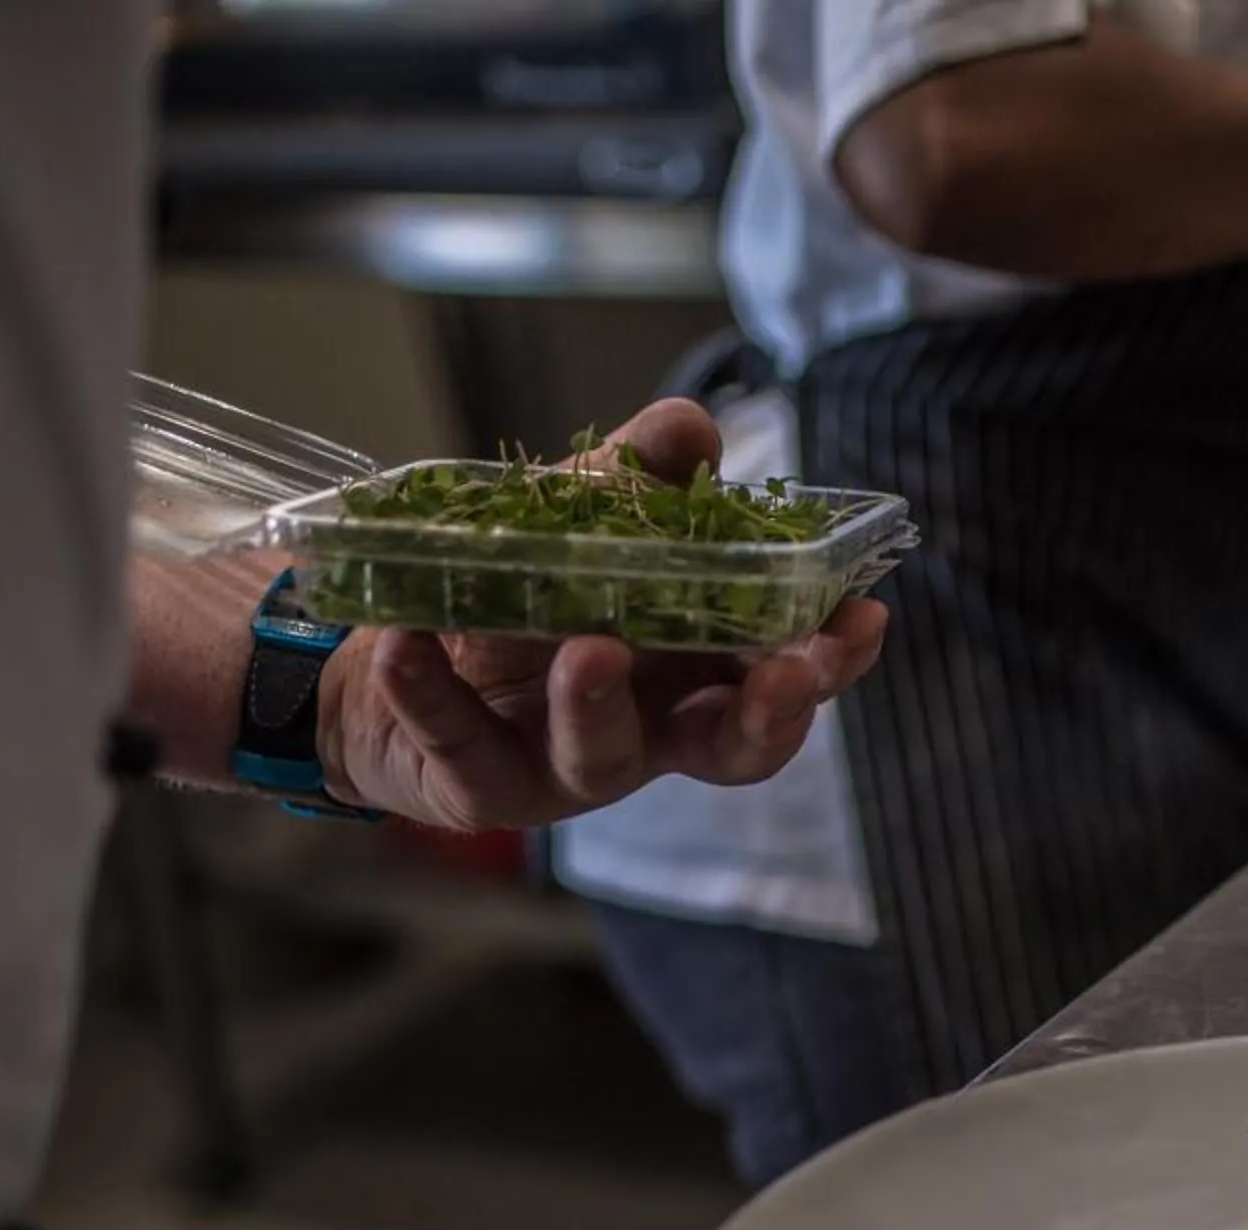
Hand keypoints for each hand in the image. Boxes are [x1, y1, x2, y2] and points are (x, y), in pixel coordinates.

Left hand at [316, 400, 889, 831]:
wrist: (384, 650)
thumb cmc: (508, 591)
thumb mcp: (574, 518)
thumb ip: (635, 480)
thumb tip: (693, 427)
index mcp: (695, 672)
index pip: (784, 678)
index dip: (832, 660)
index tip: (864, 617)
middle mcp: (649, 729)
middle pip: (734, 747)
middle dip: (769, 715)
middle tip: (784, 675)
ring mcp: (566, 767)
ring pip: (604, 756)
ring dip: (601, 703)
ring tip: (589, 648)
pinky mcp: (478, 786)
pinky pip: (460, 745)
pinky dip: (430, 690)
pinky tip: (405, 640)